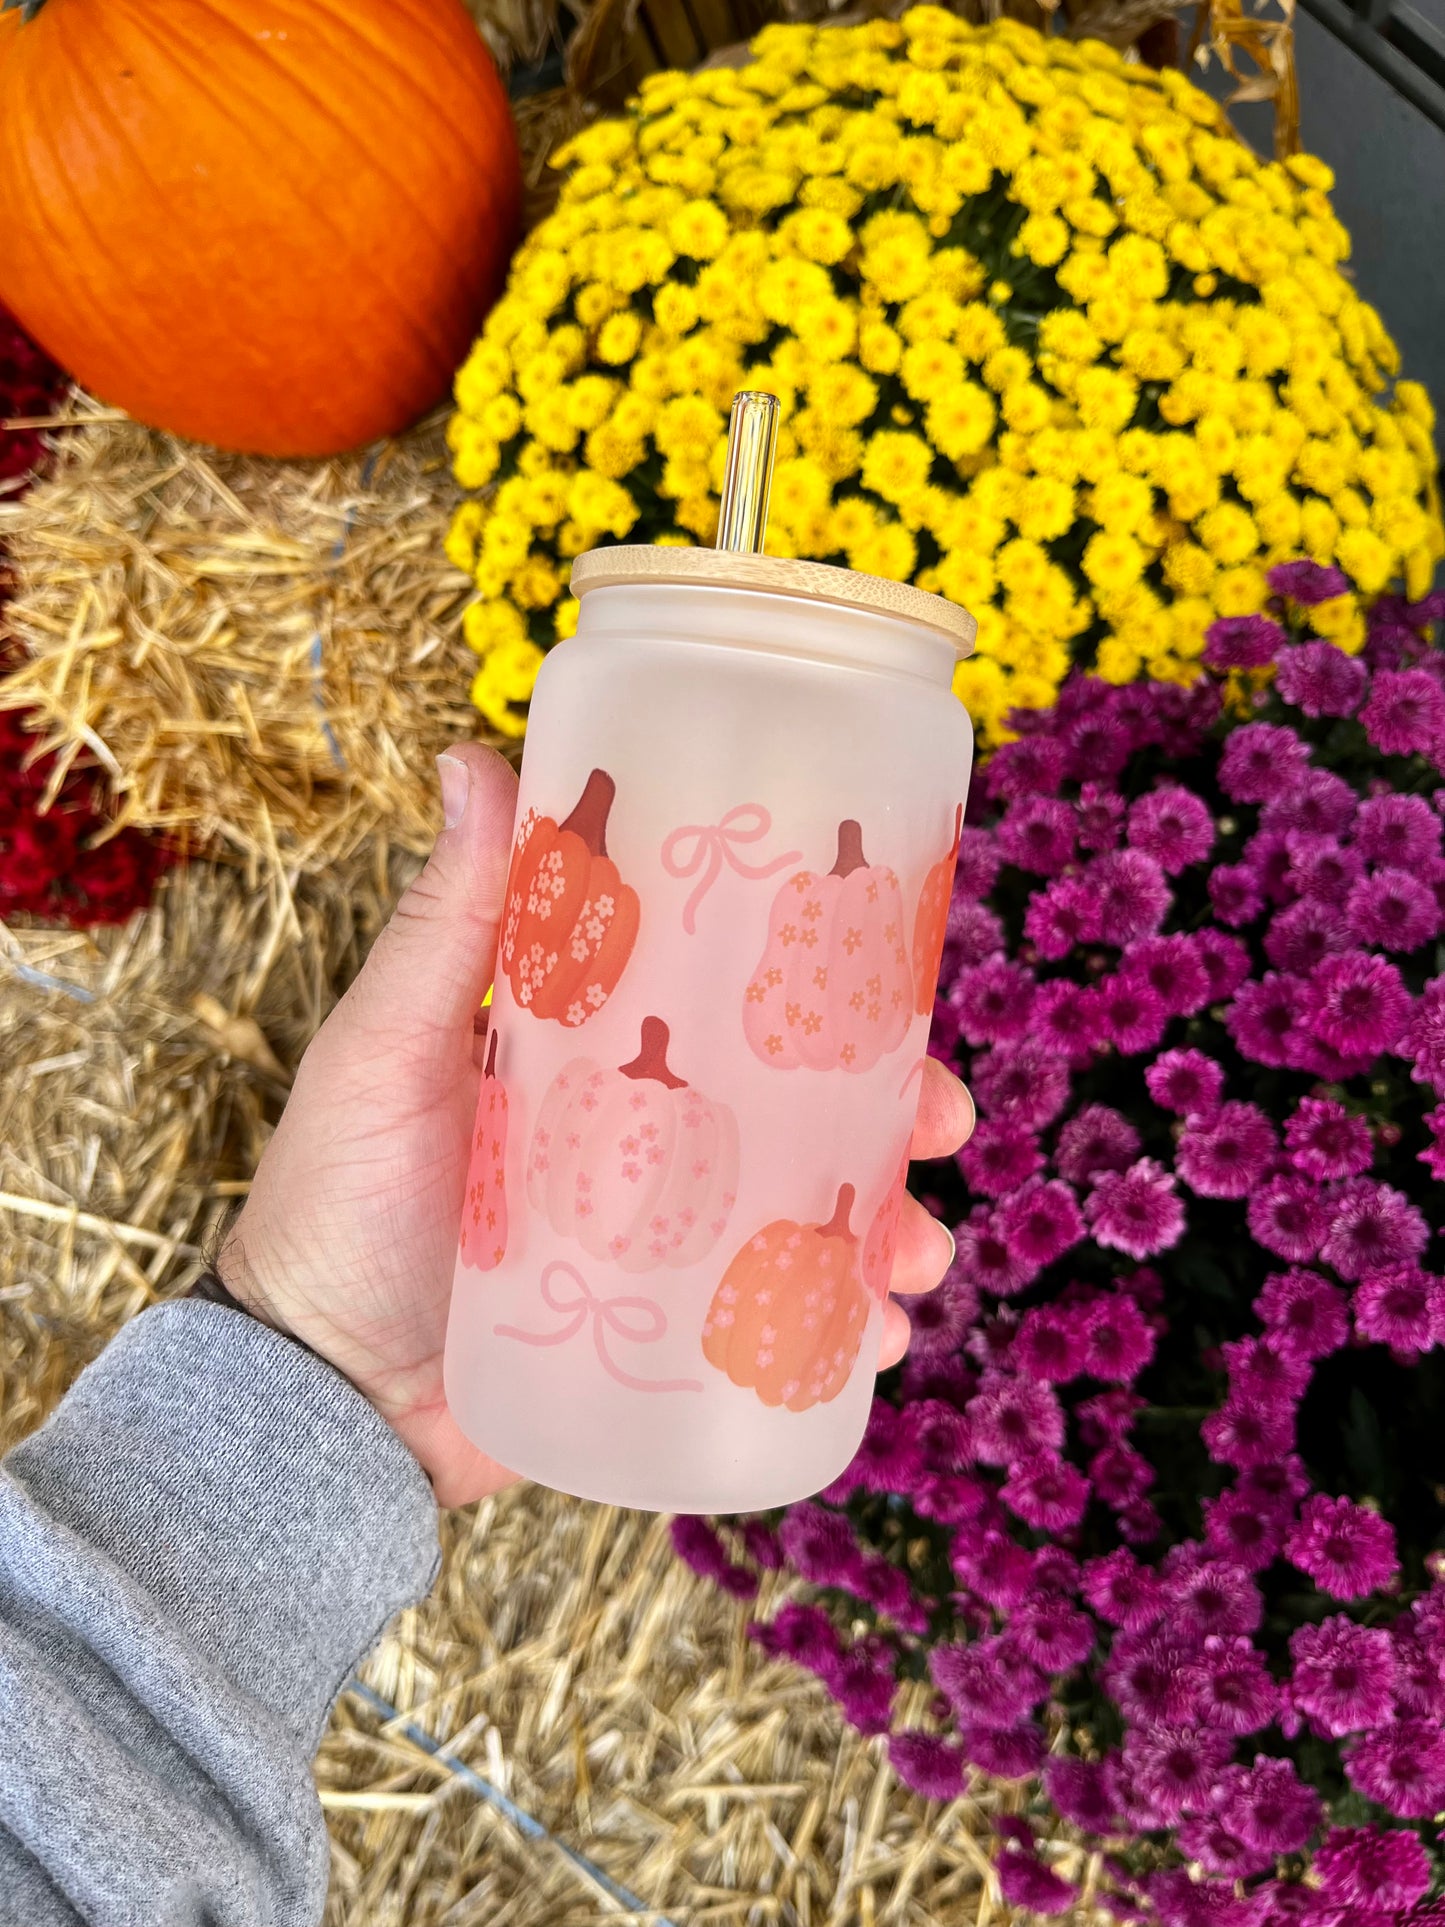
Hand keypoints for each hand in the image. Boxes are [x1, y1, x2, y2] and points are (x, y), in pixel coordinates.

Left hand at [219, 743, 974, 1505]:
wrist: (316, 1398)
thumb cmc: (334, 1206)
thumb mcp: (387, 1047)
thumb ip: (445, 921)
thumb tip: (475, 755)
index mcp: (597, 1057)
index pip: (730, 999)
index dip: (823, 984)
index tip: (894, 965)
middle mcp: (647, 1142)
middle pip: (800, 1107)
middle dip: (893, 1110)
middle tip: (942, 1119)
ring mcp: (666, 1244)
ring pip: (811, 1216)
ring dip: (891, 1225)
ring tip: (915, 1256)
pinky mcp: (669, 1339)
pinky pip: (778, 1327)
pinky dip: (842, 1329)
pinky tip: (877, 1333)